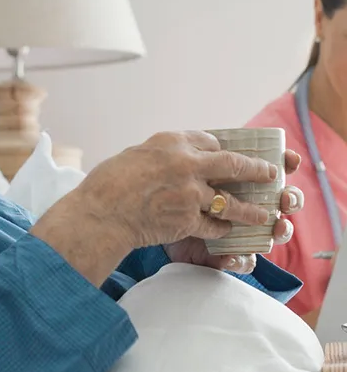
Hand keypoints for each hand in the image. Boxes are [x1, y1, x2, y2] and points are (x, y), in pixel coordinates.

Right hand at [32, 131, 292, 284]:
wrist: (100, 215)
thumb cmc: (107, 184)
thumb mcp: (134, 155)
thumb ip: (160, 155)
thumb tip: (172, 161)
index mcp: (171, 141)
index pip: (209, 140)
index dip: (221, 149)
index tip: (227, 154)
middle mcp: (186, 163)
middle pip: (233, 164)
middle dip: (256, 170)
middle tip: (271, 173)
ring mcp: (190, 193)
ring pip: (231, 201)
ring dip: (251, 209)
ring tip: (267, 214)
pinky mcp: (188, 220)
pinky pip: (214, 225)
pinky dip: (221, 229)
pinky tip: (226, 231)